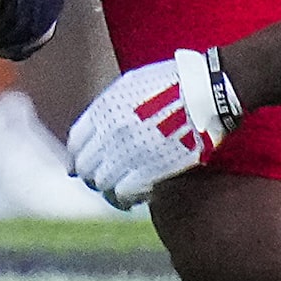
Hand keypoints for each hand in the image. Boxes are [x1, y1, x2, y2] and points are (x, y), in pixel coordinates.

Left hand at [64, 48, 239, 209]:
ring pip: (102, 182)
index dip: (78, 155)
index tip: (82, 164)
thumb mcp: (130, 85)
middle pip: (85, 165)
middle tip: (102, 180)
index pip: (76, 141)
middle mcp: (109, 132)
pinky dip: (127, 197)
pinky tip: (135, 197)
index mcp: (103, 109)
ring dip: (108, 189)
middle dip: (91, 175)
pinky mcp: (149, 170)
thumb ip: (110, 106)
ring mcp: (127, 152)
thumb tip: (98, 126)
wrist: (204, 92)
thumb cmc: (172, 83)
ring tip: (118, 192)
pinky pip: (125, 192)